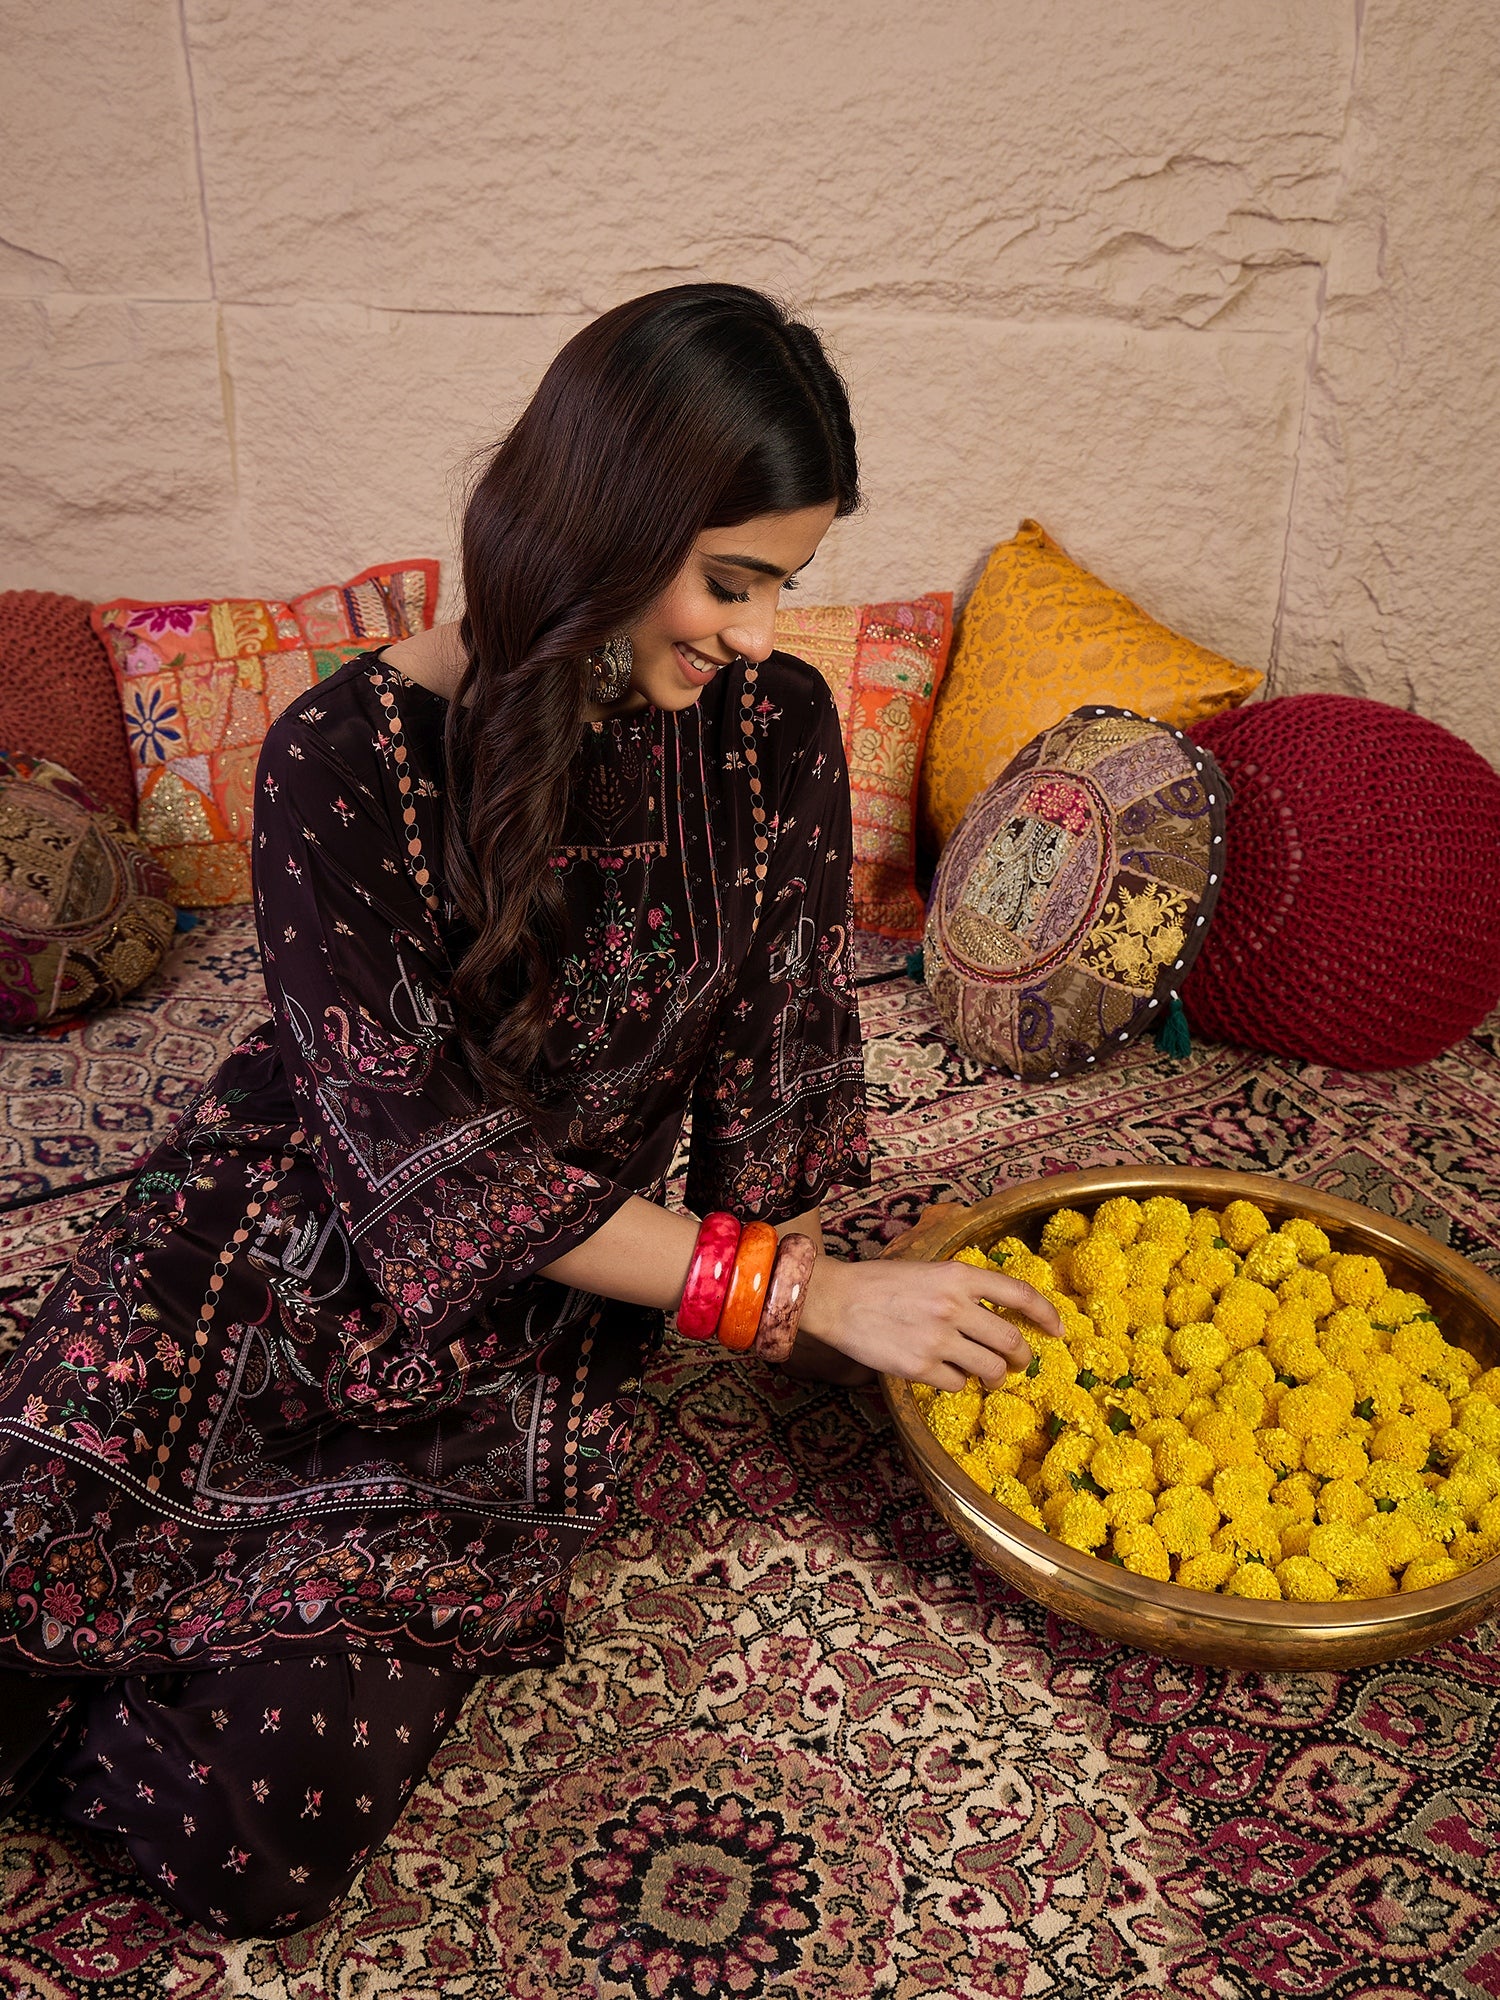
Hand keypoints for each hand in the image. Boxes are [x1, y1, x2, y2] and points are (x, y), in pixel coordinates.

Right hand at [797, 1255, 1062, 1392]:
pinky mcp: (920, 1366)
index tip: (1058, 1329)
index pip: (1019, 1294)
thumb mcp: (927, 1270)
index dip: (1047, 1314)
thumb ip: (960, 1287)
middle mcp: (954, 1306)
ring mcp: (938, 1338)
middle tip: (1020, 1362)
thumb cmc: (879, 1282)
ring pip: (991, 1369)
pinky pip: (958, 1384)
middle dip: (1023, 1357)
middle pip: (1011, 1341)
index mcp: (958, 1275)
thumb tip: (992, 1313)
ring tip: (990, 1376)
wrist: (835, 1299)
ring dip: (996, 1376)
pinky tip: (946, 1374)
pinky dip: (958, 1383)